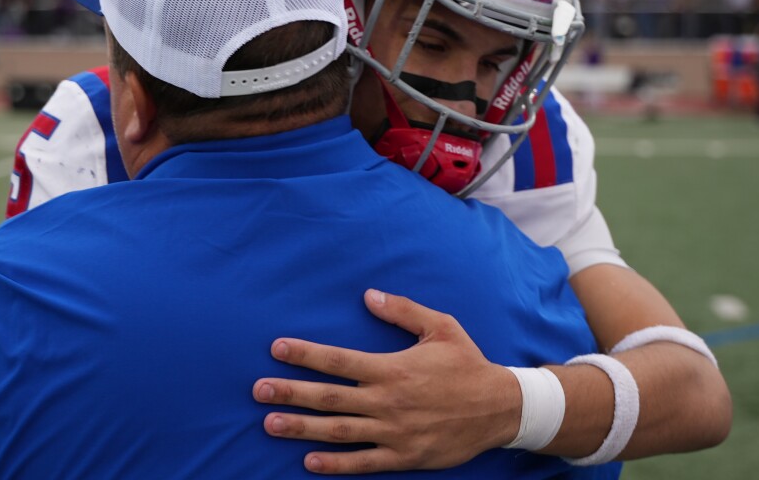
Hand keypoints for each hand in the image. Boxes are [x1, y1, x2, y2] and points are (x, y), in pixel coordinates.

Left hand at [253, 289, 520, 473]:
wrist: (500, 408)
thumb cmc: (468, 364)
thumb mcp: (441, 327)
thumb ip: (402, 311)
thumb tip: (368, 295)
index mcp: (392, 368)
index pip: (338, 360)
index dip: (305, 354)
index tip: (277, 349)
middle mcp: (388, 401)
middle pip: (329, 397)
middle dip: (290, 392)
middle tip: (258, 390)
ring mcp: (394, 431)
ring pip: (339, 430)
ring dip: (302, 428)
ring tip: (270, 423)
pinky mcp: (404, 456)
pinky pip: (364, 462)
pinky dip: (336, 463)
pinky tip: (309, 461)